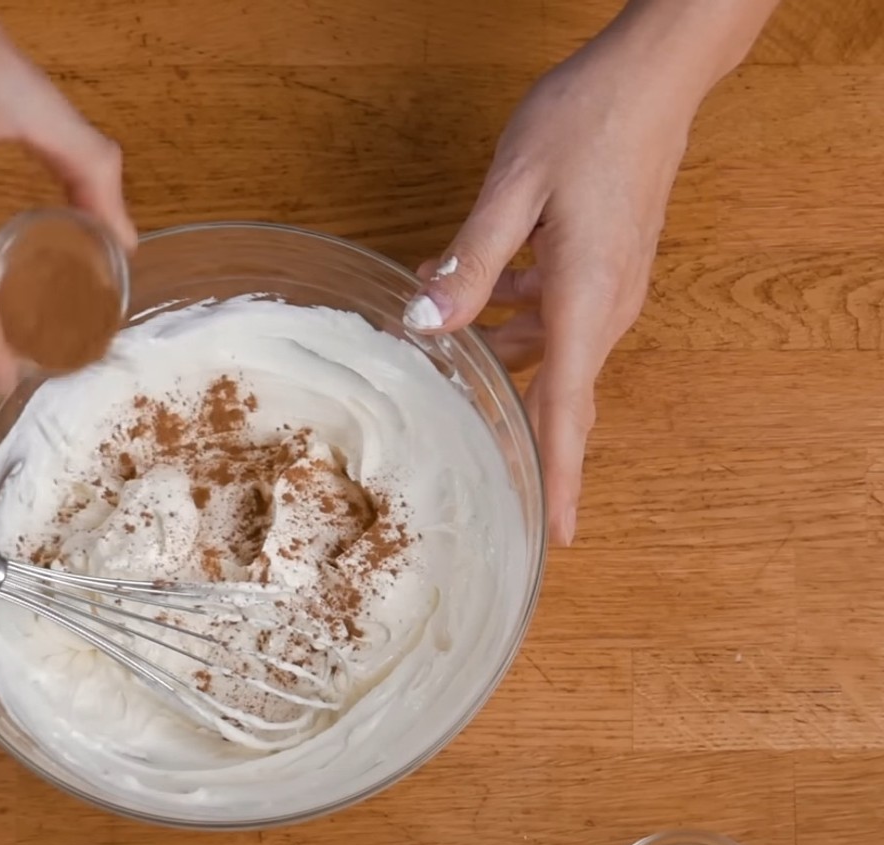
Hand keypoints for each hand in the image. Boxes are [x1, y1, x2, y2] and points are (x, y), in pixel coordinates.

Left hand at [404, 25, 703, 545]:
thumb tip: (429, 322)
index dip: (559, 477)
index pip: (569, 411)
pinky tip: (466, 286)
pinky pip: (552, 312)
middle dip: (512, 424)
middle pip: (557, 393)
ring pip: (546, 349)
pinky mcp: (602, 264)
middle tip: (467, 459)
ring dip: (494, 350)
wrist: (652, 73)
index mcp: (587, 302)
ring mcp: (608, 287)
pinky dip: (509, 311)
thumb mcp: (513, 190)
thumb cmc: (588, 121)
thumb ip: (471, 262)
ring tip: (433, 333)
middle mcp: (604, 307)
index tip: (556, 534)